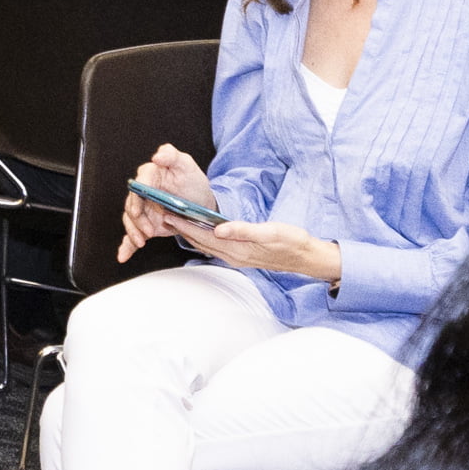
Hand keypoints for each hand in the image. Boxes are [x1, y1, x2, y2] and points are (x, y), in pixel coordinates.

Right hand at [118, 143, 218, 258]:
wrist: (201, 205)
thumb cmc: (193, 183)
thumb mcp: (186, 165)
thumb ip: (172, 155)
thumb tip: (158, 156)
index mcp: (149, 176)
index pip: (138, 186)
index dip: (137, 199)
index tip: (138, 210)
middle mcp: (143, 193)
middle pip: (131, 205)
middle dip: (137, 220)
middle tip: (147, 230)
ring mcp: (143, 210)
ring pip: (130, 221)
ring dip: (133, 233)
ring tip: (141, 242)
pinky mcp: (145, 224)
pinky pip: (133, 235)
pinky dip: (127, 246)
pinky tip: (123, 256)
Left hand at [181, 215, 341, 284]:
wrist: (305, 257)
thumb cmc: (291, 241)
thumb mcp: (270, 232)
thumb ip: (243, 230)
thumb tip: (219, 228)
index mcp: (237, 249)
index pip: (204, 235)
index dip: (185, 224)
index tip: (169, 212)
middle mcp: (232, 256)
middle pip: (200, 241)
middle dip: (181, 227)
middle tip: (163, 212)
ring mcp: (235, 257)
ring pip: (205, 245)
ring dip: (189, 232)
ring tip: (175, 219)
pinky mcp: (240, 255)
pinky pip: (214, 246)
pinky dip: (201, 237)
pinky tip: (198, 230)